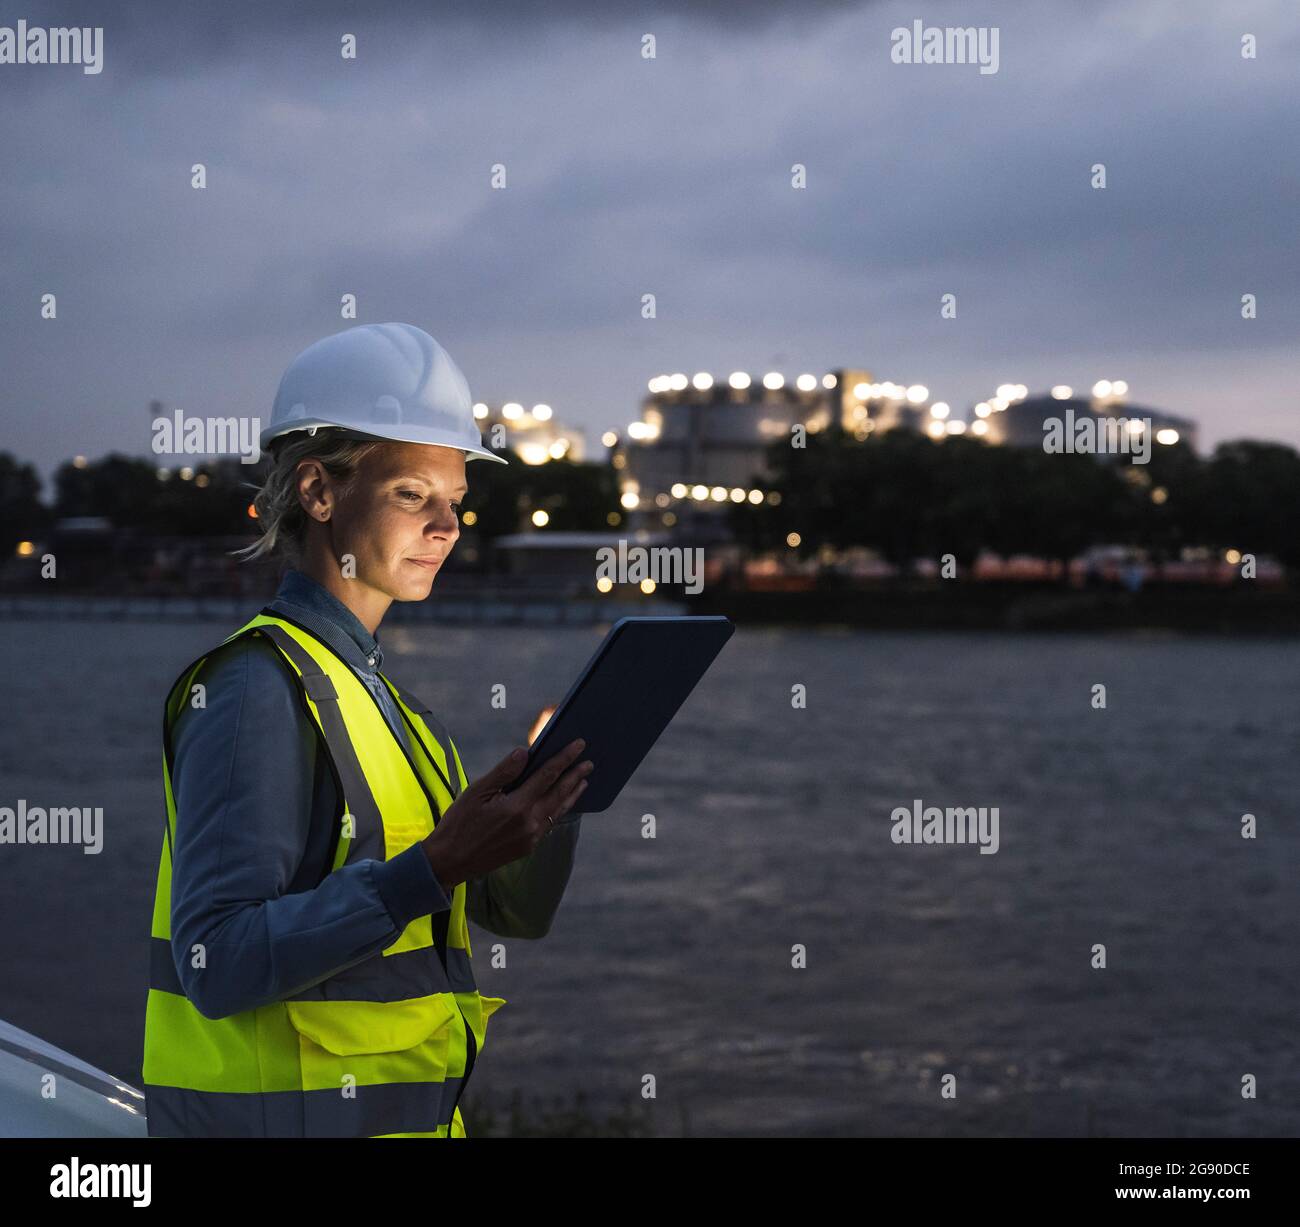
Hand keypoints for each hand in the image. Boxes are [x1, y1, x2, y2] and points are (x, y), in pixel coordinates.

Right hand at [421, 738, 591, 891]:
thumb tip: (525, 752)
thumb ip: (503, 772)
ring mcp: (531, 838)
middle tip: (589, 762)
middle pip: (559, 793)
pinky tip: (562, 803)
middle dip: (576, 775)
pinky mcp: (527, 847)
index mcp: (517, 807)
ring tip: (584, 781)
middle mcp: (529, 824)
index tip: (579, 745)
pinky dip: (559, 810)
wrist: (449, 862)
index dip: (565, 758)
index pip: (548, 775)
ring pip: (558, 811)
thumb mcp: (476, 792)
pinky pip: (550, 824)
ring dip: (572, 794)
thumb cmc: (459, 823)